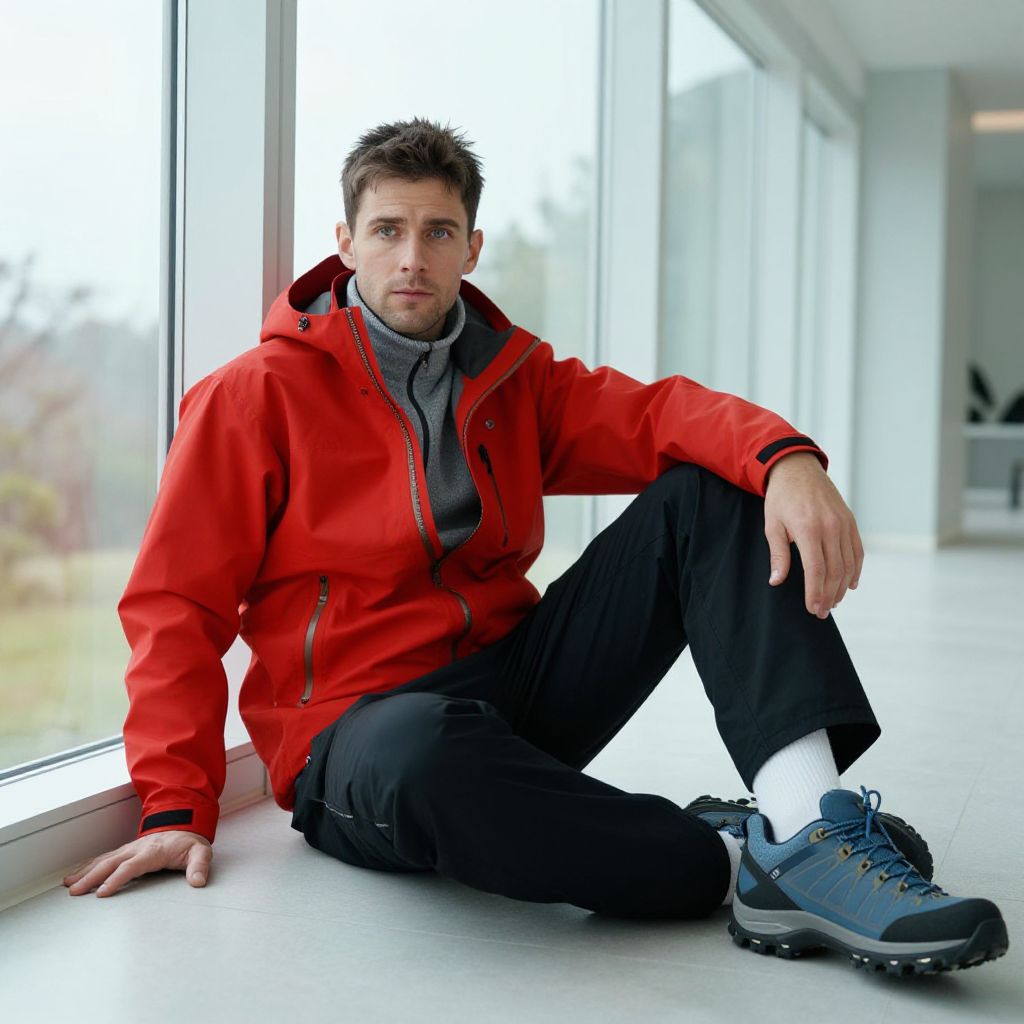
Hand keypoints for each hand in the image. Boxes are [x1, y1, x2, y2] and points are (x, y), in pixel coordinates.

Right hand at [63, 830, 211, 897]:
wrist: (184, 824)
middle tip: (75, 891)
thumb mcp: (200, 852)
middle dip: (92, 877)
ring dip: (85, 871)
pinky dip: (88, 866)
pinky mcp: (125, 851)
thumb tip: (198, 881)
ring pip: (103, 860)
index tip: (102, 892)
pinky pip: (104, 858)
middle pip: (111, 863)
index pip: (131, 866)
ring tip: (69, 884)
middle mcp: (137, 849)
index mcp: (153, 852)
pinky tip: (76, 875)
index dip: (117, 879)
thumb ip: (199, 866)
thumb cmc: (189, 842)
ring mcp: (129, 849)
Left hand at [763, 452, 862, 617]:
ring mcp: (843, 523)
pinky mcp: (851, 521)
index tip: (812, 608)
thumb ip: (778, 555)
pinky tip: (850, 584)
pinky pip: (857, 551)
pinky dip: (855, 570)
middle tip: (821, 611)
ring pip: (849, 564)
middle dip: (828, 595)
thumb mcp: (772, 525)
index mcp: (808, 528)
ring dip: (842, 587)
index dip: (815, 593)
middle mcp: (830, 527)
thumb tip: (776, 581)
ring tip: (833, 602)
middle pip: (835, 571)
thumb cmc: (781, 498)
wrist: (797, 469)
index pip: (816, 570)